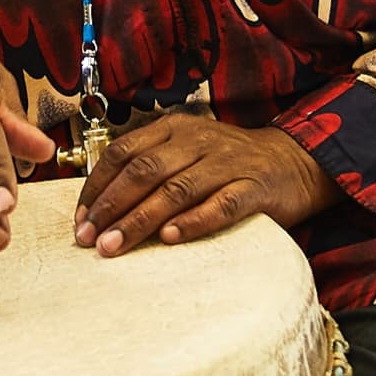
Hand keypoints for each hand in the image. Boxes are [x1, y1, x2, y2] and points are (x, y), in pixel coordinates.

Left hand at [75, 118, 337, 256]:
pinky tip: (170, 238)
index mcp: (174, 129)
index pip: (123, 152)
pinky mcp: (255, 188)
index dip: (97, 187)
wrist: (294, 162)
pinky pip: (222, 205)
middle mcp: (198, 141)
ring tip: (115, 246)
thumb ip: (149, 170)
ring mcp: (227, 163)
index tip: (80, 220)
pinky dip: (194, 221)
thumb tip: (99, 209)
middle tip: (89, 239)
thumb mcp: (186, 153)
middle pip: (144, 171)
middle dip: (112, 206)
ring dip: (140, 220)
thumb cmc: (228, 165)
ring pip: (176, 189)